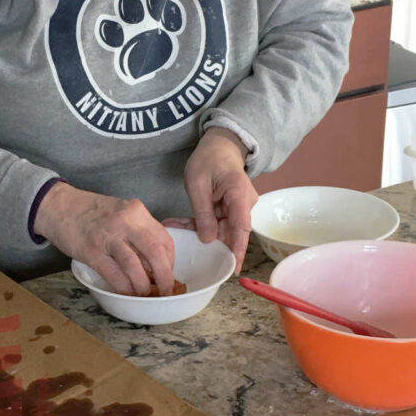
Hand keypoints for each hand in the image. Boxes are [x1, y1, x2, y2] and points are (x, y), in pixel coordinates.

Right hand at [34, 183, 175, 295]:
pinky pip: (114, 275)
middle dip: (164, 277)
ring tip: (144, 294)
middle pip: (156, 253)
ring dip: (143, 286)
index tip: (167, 274)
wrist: (58, 206)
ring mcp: (108, 236)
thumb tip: (152, 262)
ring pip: (135, 266)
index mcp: (137, 211)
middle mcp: (126, 221)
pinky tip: (126, 293)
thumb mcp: (120, 213)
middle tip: (165, 291)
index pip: (164, 239)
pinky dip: (124, 288)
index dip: (170, 262)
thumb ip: (137, 231)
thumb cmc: (89, 212)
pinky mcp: (92, 251)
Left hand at [181, 126, 258, 270]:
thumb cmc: (210, 158)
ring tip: (173, 226)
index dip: (238, 250)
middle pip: (228, 232)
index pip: (241, 227)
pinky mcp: (229, 211)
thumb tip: (208, 239)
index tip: (234, 269)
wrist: (220, 146)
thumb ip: (203, 212)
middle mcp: (243, 205)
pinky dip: (197, 224)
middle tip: (181, 245)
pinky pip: (214, 223)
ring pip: (218, 229)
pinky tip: (178, 224)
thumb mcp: (198, 183)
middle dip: (206, 242)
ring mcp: (237, 208)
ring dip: (196, 230)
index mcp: (239, 194)